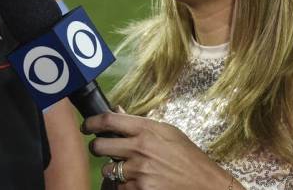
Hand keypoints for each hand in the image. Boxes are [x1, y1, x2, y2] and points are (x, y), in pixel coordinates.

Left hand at [83, 112, 236, 189]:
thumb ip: (140, 123)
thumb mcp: (168, 132)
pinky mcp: (140, 189)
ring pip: (107, 169)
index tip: (86, 126)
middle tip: (102, 149)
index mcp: (147, 129)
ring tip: (126, 169)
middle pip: (99, 146)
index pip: (109, 120)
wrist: (205, 184)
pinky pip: (120, 186)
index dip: (91, 122)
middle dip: (97, 148)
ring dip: (112, 170)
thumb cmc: (188, 156)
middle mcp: (140, 148)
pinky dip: (124, 186)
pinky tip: (136, 182)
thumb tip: (117, 111)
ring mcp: (139, 170)